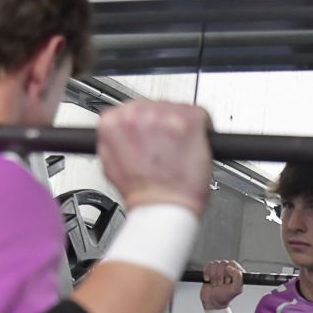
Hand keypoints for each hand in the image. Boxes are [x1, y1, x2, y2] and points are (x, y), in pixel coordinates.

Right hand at [97, 101, 212, 215]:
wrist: (163, 207)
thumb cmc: (142, 192)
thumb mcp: (109, 165)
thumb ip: (113, 140)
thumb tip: (120, 130)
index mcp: (114, 121)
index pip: (131, 109)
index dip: (145, 125)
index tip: (151, 136)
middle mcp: (138, 113)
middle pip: (156, 106)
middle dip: (163, 125)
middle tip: (167, 147)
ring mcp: (165, 115)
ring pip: (178, 108)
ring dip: (181, 126)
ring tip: (179, 150)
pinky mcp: (190, 120)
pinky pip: (201, 115)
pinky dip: (203, 130)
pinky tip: (194, 145)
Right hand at [200, 260, 244, 308]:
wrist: (212, 301)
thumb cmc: (225, 296)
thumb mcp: (236, 289)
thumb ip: (238, 277)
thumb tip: (230, 268)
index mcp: (237, 273)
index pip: (233, 264)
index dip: (229, 272)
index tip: (227, 281)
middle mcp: (229, 270)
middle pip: (223, 263)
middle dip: (220, 276)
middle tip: (221, 284)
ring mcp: (219, 269)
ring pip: (216, 264)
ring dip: (214, 276)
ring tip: (215, 283)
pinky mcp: (210, 269)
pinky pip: (208, 265)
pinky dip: (207, 273)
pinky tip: (209, 279)